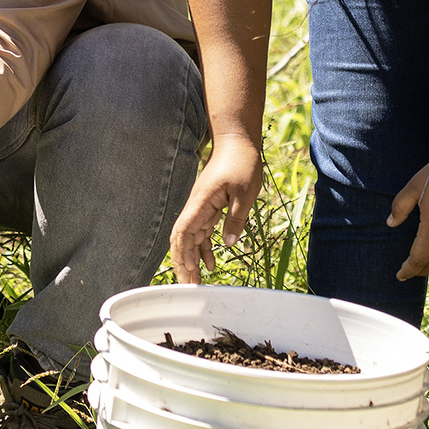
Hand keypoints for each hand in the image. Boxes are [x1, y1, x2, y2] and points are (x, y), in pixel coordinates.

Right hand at [170, 138, 264, 283]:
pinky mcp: (209, 207)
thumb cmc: (242, 162)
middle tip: (188, 287)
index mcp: (201, 202)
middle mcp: (196, 206)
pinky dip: (204, 249)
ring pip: (191, 238)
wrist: (237, 141)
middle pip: (182, 239)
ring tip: (196, 283)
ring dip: (192, 260)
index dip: (184, 253)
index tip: (188, 272)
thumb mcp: (245, 192)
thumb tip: (227, 244)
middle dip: (183, 263)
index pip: (185, 231)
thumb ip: (236, 218)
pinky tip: (211, 264)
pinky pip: (202, 232)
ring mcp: (201, 207)